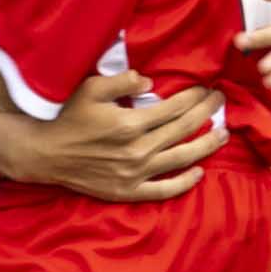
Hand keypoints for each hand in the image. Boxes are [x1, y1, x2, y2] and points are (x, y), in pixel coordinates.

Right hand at [4, 73, 220, 200]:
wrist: (47, 153)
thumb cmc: (70, 118)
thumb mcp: (91, 88)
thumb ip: (123, 80)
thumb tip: (151, 82)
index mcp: (130, 123)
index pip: (174, 108)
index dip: (195, 97)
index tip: (207, 89)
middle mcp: (137, 150)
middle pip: (183, 130)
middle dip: (206, 113)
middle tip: (221, 101)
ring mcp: (135, 173)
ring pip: (181, 159)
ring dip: (206, 146)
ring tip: (223, 134)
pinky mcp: (129, 191)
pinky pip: (164, 190)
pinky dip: (184, 182)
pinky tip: (199, 172)